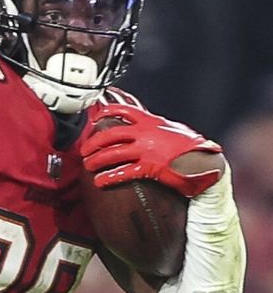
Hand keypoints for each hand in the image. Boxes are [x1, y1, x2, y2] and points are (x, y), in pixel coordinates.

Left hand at [81, 105, 222, 196]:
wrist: (208, 162)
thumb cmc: (192, 146)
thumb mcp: (172, 128)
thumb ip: (155, 126)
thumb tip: (142, 122)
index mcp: (152, 121)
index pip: (124, 110)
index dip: (106, 112)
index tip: (93, 118)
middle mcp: (147, 134)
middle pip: (110, 135)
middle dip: (93, 143)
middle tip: (84, 151)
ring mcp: (148, 150)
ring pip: (113, 153)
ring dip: (96, 160)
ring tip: (88, 166)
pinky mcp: (151, 167)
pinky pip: (124, 172)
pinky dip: (109, 177)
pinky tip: (100, 181)